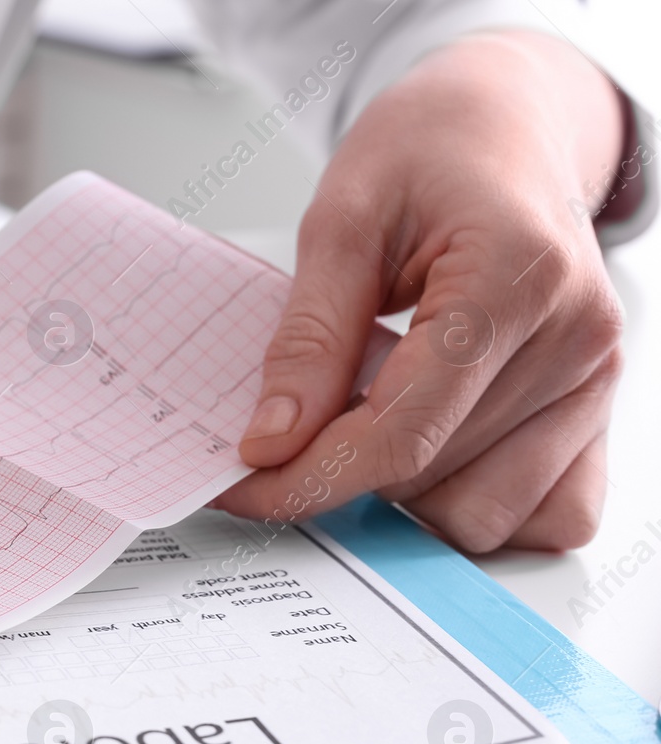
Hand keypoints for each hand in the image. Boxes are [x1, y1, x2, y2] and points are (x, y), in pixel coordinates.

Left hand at [214, 31, 626, 552]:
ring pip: (482, 517)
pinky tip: (426, 454)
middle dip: (342, 472)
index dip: (309, 476)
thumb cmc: (429, 153)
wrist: (502, 127)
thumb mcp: (341, 220)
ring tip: (366, 419)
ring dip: (405, 494)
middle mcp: (575, 338)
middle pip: (431, 479)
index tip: (245, 483)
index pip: (402, 431)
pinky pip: (549, 516)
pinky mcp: (597, 411)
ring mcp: (595, 381)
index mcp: (515, 278)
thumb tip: (271, 441)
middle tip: (291, 430)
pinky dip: (473, 505)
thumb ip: (309, 336)